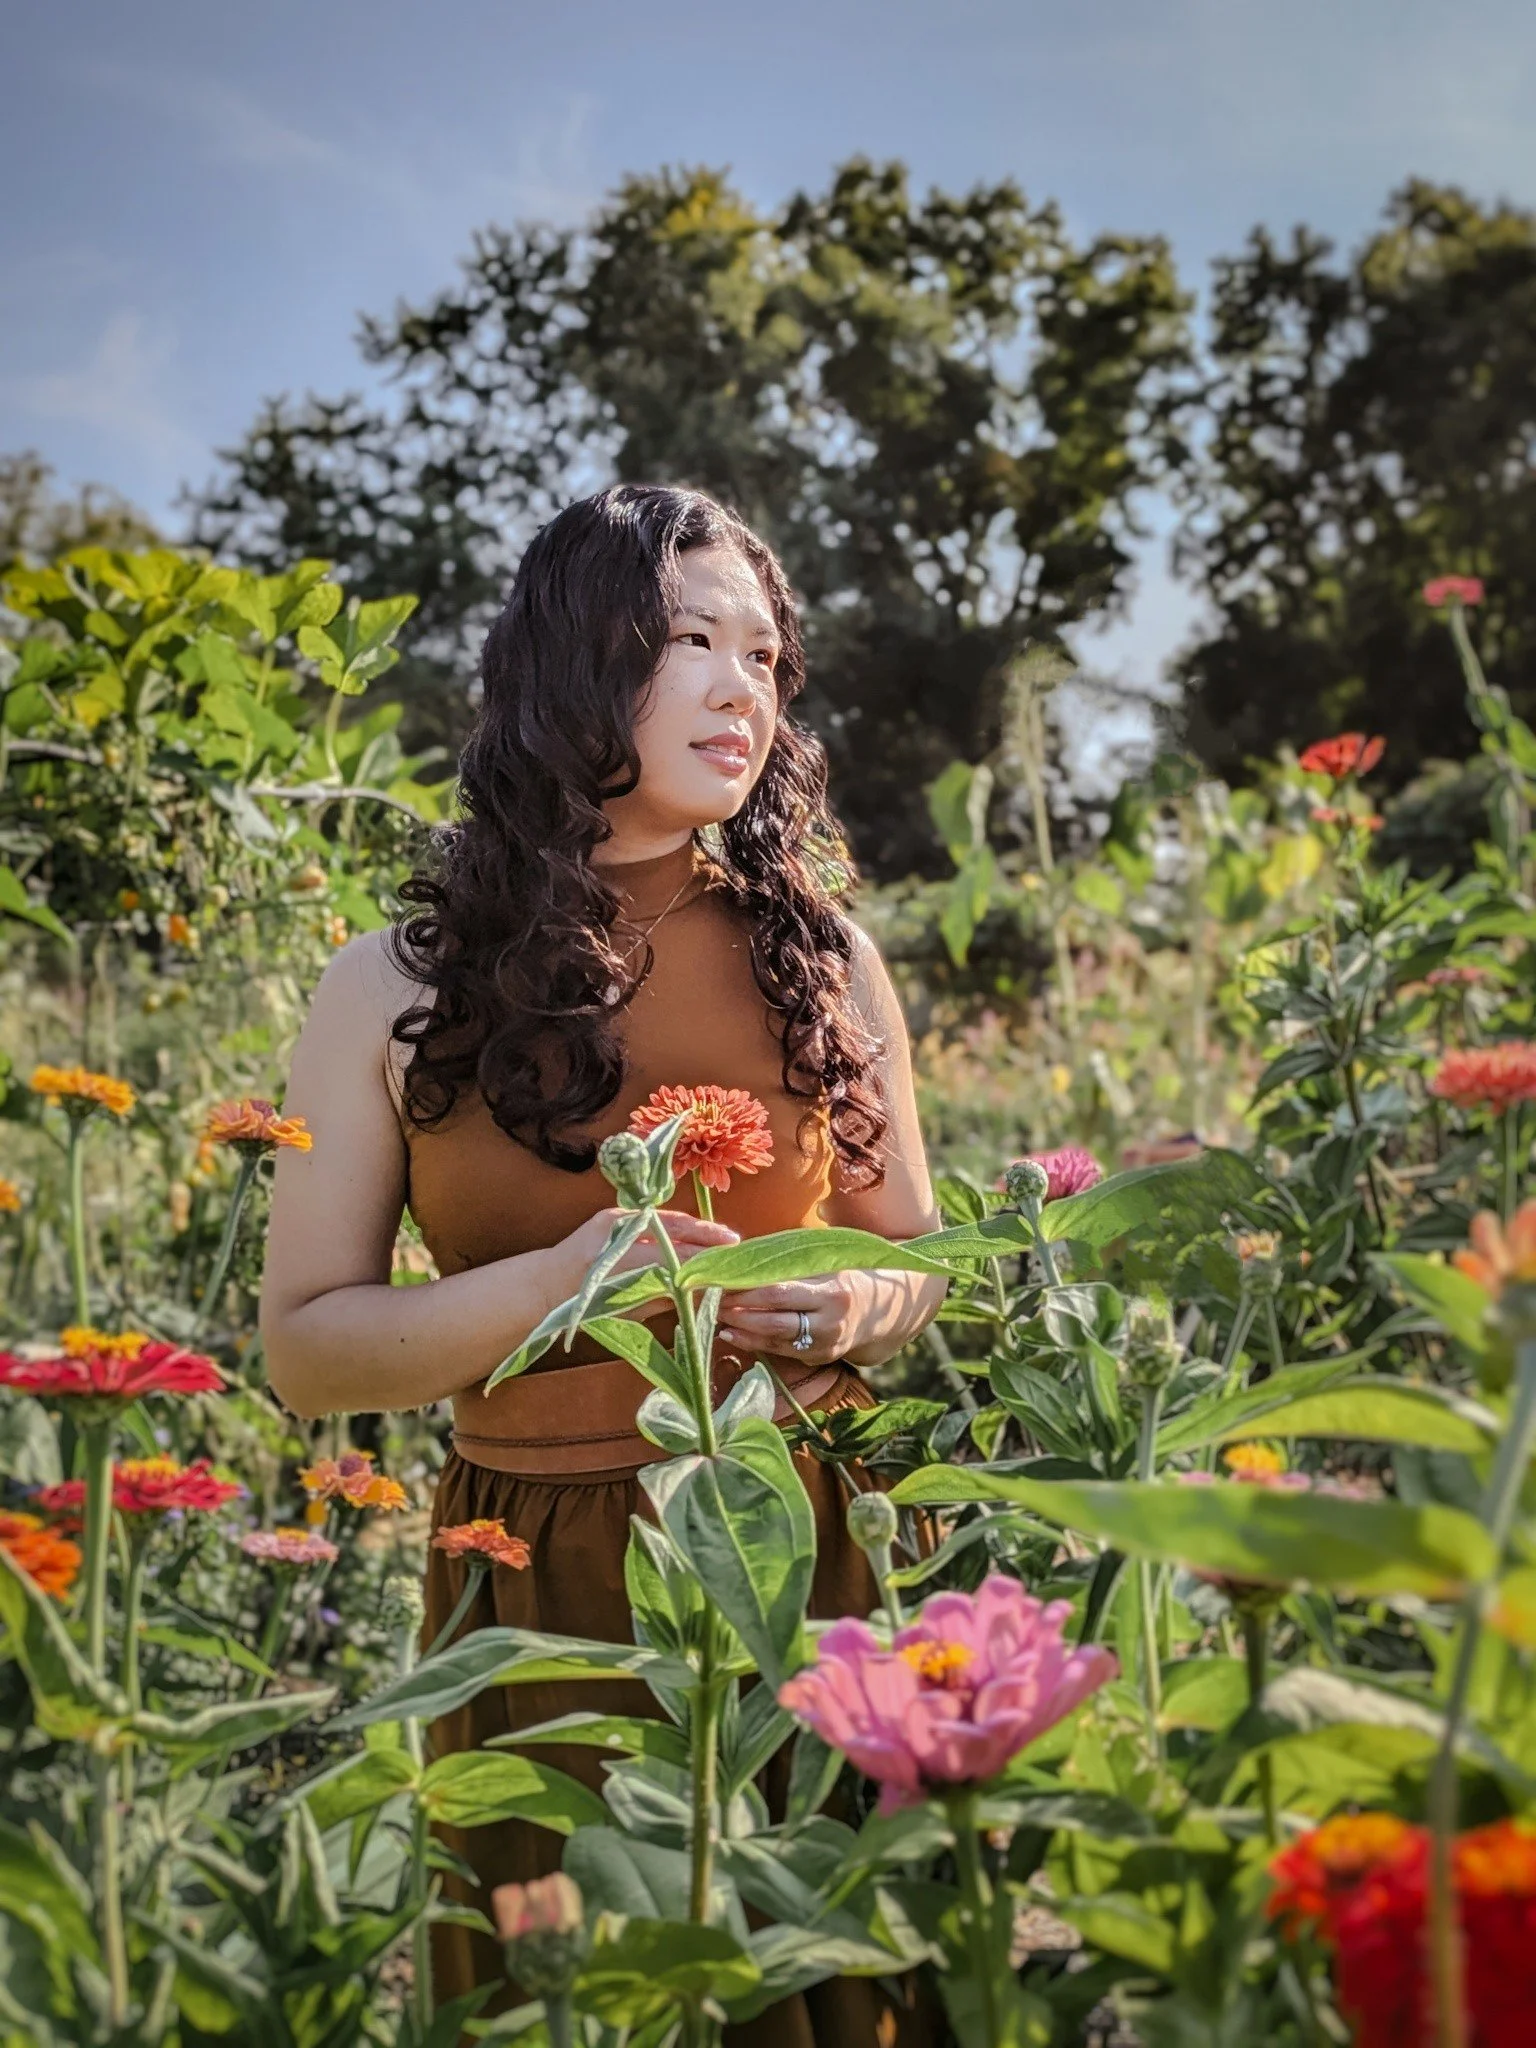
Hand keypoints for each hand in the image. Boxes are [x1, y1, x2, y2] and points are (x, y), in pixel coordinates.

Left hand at [551, 1208, 738, 1322]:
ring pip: (666, 1220)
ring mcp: (614, 1220)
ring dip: (697, 1228)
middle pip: (674, 1234)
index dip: (702, 1263)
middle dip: (707, 1240)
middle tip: (735, 1246)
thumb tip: (701, 1291)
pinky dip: (677, 1225)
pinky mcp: (612, 1214)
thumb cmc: (585, 1306)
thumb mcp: (626, 1308)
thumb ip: (662, 1296)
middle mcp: (616, 1235)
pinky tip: (697, 1231)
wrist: (548, 1282)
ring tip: (724, 1237)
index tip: (726, 1270)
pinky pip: (653, 1218)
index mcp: (617, 1264)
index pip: (671, 1259)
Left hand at [715, 1272, 871, 1366]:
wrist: (877, 1309)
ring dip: (742, 1330)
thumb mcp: (824, 1266)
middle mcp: (830, 1322)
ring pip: (775, 1340)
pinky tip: (732, 1334)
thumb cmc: (843, 1277)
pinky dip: (753, 1343)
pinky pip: (780, 1351)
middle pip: (775, 1320)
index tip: (722, 1283)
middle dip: (740, 1312)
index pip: (780, 1293)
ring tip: (717, 1318)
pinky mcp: (818, 1357)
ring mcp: (825, 1344)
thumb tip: (743, 1257)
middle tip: (712, 1302)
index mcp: (831, 1292)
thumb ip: (788, 1264)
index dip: (748, 1292)